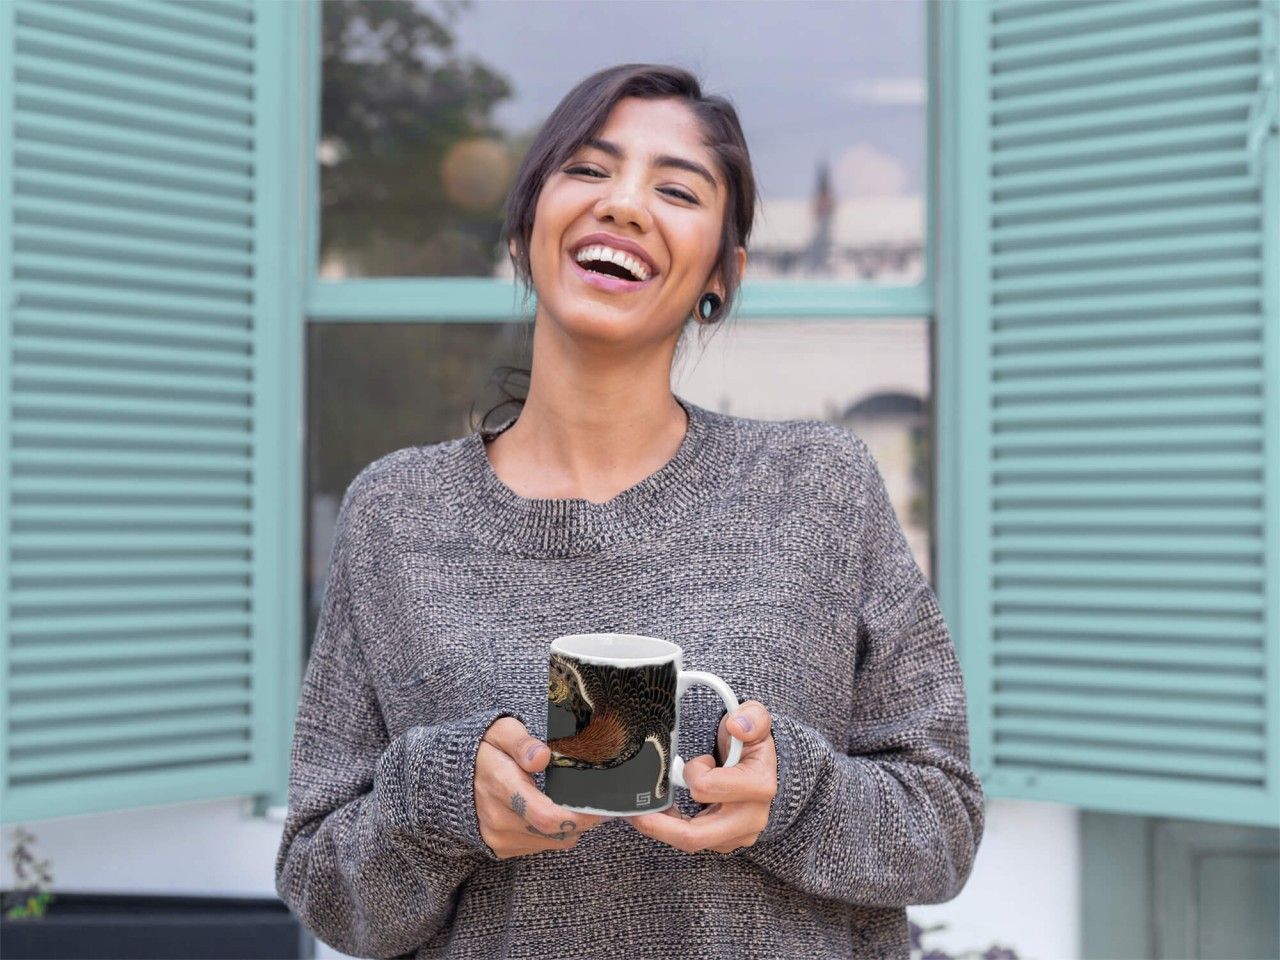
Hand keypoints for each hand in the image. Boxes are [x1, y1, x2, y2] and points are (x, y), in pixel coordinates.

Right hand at [475, 716, 611, 859]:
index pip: (546, 815)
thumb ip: (521, 743)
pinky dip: (552, 833)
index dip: (579, 816)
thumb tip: (542, 757)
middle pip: (555, 832)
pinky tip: (550, 811)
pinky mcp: (500, 848)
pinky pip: (539, 846)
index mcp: (501, 785)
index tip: (600, 808)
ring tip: (572, 803)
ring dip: (568, 827)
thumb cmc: (483, 748)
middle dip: (582, 820)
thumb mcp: (501, 731)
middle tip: (596, 803)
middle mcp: (498, 818)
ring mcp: (498, 837)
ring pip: (551, 842)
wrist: (449, 776)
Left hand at [625, 700, 776, 853]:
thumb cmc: (750, 741)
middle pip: (696, 835)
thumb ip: (752, 717)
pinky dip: (671, 830)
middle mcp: (751, 818)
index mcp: (758, 786)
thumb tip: (738, 726)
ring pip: (690, 843)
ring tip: (643, 813)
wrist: (757, 763)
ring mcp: (738, 835)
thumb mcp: (755, 718)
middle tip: (635, 813)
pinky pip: (692, 843)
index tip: (698, 760)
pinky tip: (661, 816)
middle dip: (659, 825)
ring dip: (663, 828)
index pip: (708, 788)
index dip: (692, 771)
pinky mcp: (725, 842)